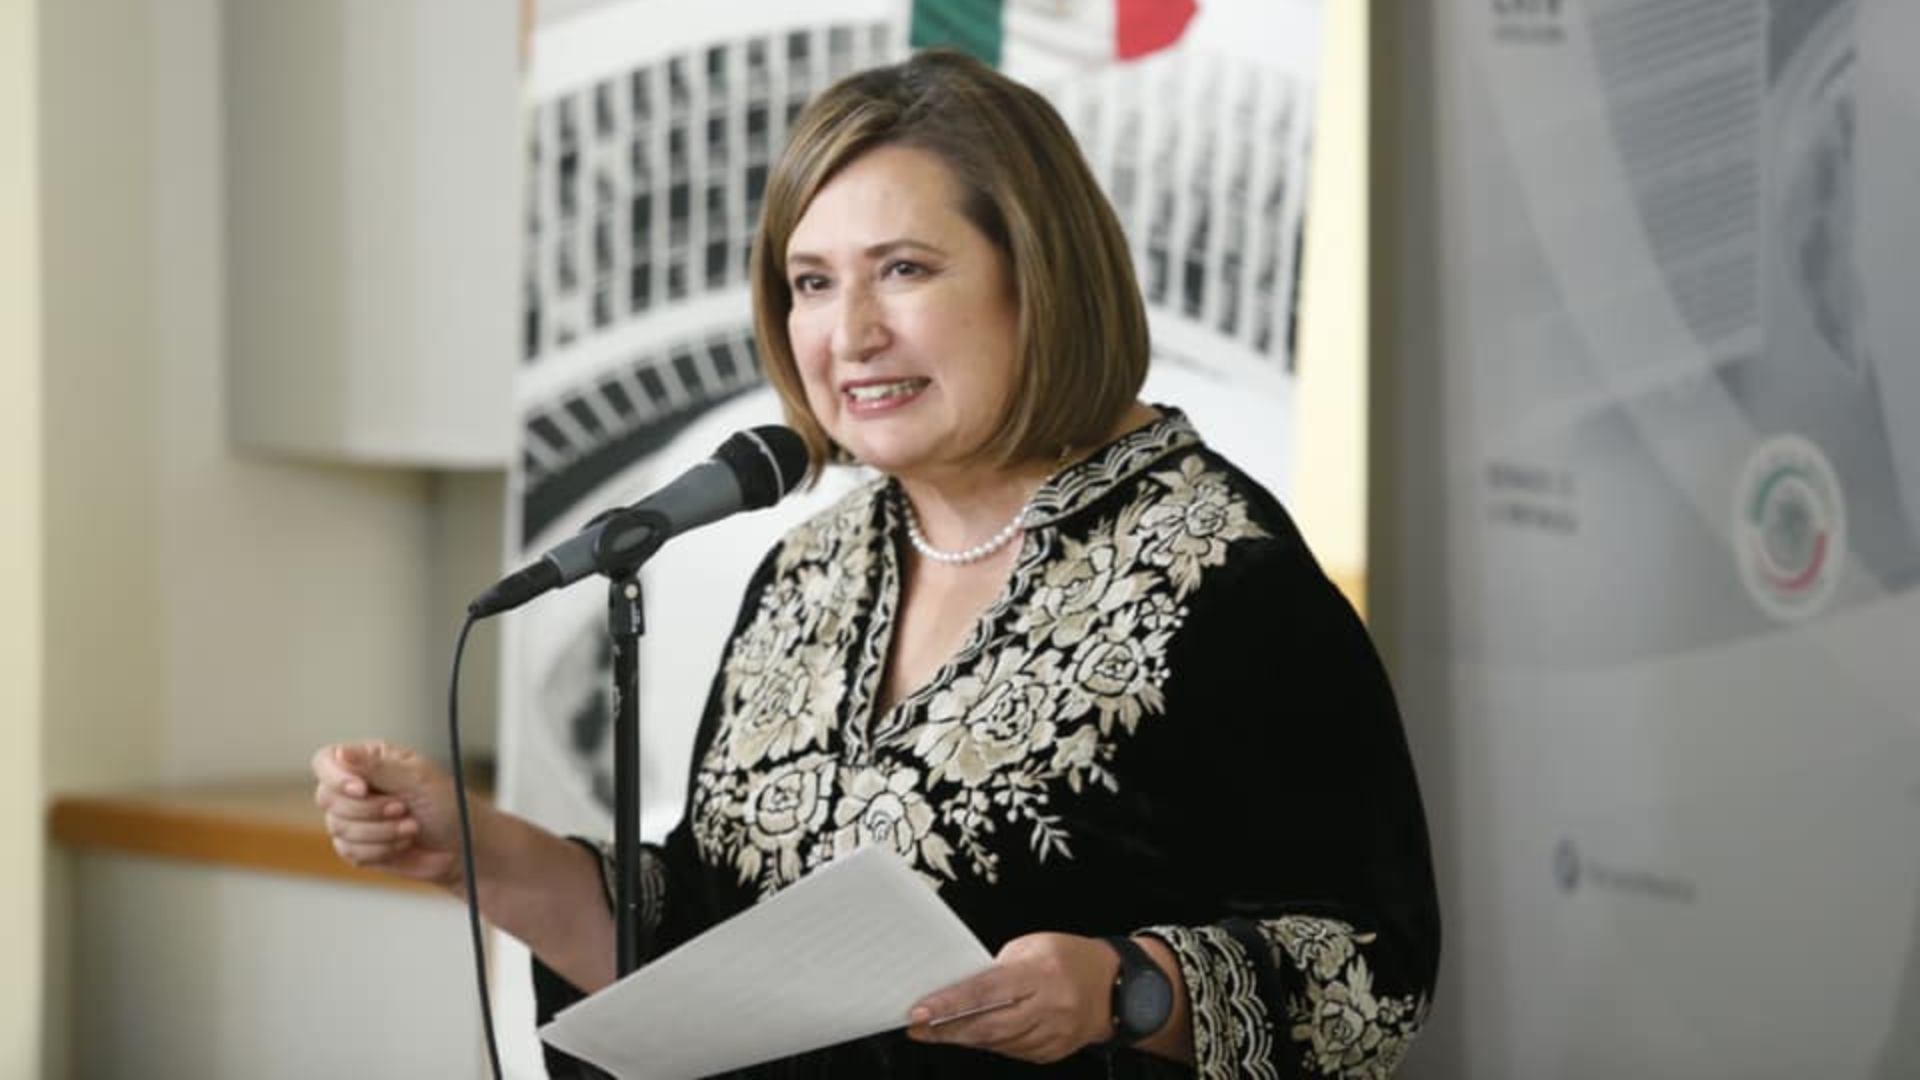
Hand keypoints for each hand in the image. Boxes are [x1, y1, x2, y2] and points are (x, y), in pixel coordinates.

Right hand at [310, 740, 466, 891]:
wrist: (462, 846)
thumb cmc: (448, 805)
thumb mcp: (418, 778)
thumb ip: (378, 766)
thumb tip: (342, 752)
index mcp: (368, 761)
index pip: (325, 760)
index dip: (336, 777)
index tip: (362, 790)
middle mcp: (354, 788)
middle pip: (327, 797)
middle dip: (370, 809)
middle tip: (404, 809)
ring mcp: (352, 819)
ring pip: (338, 827)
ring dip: (381, 831)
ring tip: (411, 827)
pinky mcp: (356, 847)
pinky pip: (350, 851)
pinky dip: (381, 849)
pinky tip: (403, 843)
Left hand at [905, 932, 1118, 1063]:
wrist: (1116, 988)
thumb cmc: (1068, 959)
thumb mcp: (1033, 947)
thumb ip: (997, 968)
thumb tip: (959, 989)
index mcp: (1042, 973)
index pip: (987, 991)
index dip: (950, 1004)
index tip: (920, 1011)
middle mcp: (1050, 1007)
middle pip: (988, 1026)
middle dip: (947, 1029)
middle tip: (917, 1026)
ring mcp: (1053, 1034)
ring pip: (996, 1043)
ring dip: (962, 1038)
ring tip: (936, 1029)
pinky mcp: (1052, 1052)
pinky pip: (1010, 1051)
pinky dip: (987, 1043)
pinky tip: (971, 1034)